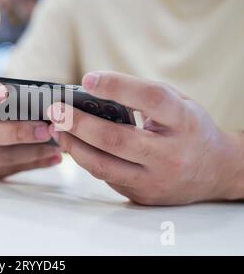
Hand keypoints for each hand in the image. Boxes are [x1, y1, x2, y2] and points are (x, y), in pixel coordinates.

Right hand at [0, 79, 61, 178]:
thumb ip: (10, 98)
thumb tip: (47, 101)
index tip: (5, 93)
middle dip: (17, 132)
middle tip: (45, 129)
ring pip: (0, 156)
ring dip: (32, 151)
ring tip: (58, 145)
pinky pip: (10, 169)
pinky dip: (35, 163)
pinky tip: (53, 157)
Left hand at [47, 71, 241, 204]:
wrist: (216, 170)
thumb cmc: (189, 129)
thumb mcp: (178, 104)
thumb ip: (141, 96)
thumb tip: (91, 94)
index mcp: (184, 121)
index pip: (150, 99)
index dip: (117, 86)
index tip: (88, 79)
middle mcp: (172, 153)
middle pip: (116, 139)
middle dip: (78, 123)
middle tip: (56, 110)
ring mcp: (157, 179)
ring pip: (103, 165)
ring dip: (73, 145)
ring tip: (57, 129)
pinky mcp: (143, 195)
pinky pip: (106, 176)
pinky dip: (85, 158)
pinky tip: (74, 144)